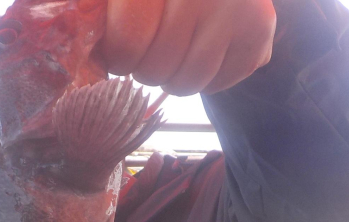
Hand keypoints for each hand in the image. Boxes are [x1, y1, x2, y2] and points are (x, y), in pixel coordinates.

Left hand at [102, 0, 276, 95]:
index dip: (117, 58)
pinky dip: (207, 79)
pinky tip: (203, 50)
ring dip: (174, 77)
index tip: (118, 52)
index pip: (127, 44)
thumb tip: (89, 60)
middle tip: (151, 50)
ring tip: (175, 52)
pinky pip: (220, 83)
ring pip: (188, 83)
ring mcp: (236, 10)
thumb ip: (98, 15)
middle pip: (156, 70)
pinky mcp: (259, 29)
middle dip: (146, 68)